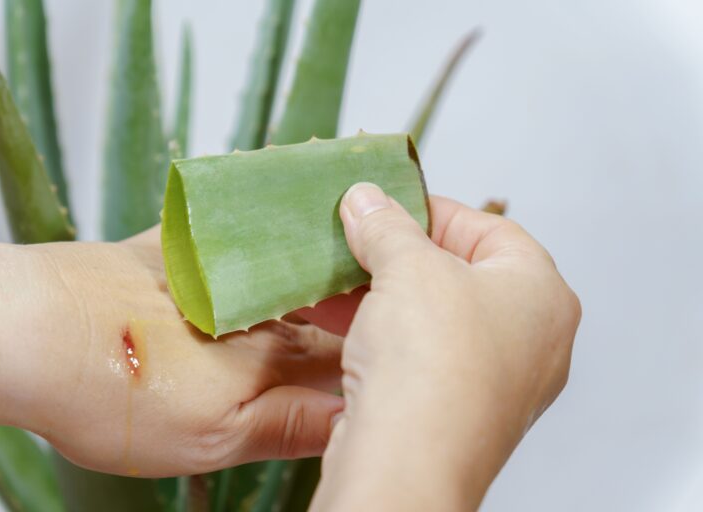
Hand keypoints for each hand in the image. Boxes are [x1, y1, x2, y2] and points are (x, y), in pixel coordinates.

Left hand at [0, 229, 342, 476]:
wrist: (27, 330)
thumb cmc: (113, 391)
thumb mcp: (210, 438)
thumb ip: (289, 424)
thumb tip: (354, 419)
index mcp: (271, 351)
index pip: (347, 354)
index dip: (375, 359)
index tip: (391, 363)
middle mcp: (255, 301)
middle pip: (326, 308)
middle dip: (355, 315)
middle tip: (374, 323)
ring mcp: (218, 267)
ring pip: (290, 271)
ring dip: (316, 278)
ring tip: (336, 282)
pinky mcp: (178, 247)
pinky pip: (239, 233)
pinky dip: (263, 236)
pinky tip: (268, 236)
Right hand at [307, 183, 580, 510]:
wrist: (406, 465)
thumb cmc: (431, 364)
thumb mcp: (407, 268)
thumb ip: (386, 225)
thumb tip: (366, 200)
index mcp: (541, 294)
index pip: (489, 228)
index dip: (430, 210)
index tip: (386, 207)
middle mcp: (530, 339)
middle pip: (458, 274)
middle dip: (397, 256)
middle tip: (357, 242)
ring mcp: (495, 380)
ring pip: (434, 318)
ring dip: (382, 295)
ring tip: (336, 280)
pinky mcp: (457, 410)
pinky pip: (421, 356)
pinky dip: (383, 334)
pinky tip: (340, 321)